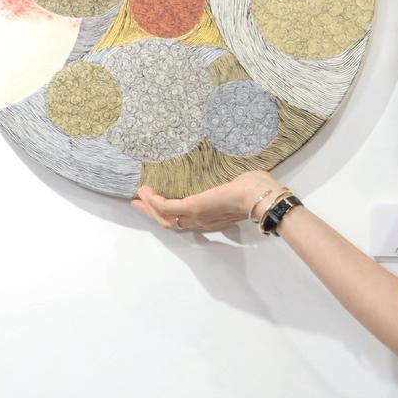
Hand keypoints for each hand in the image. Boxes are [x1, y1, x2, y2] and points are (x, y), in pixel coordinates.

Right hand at [130, 170, 280, 232]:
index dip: (171, 214)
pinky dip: (153, 201)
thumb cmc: (256, 188)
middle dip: (152, 213)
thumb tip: (231, 175)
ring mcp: (196, 215)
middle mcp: (202, 221)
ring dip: (148, 207)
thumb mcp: (238, 187)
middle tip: (138, 203)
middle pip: (170, 222)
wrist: (260, 196)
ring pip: (165, 218)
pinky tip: (144, 192)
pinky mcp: (192, 207)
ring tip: (137, 196)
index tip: (159, 204)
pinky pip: (166, 207)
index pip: (186, 219)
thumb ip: (229, 185)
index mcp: (213, 217)